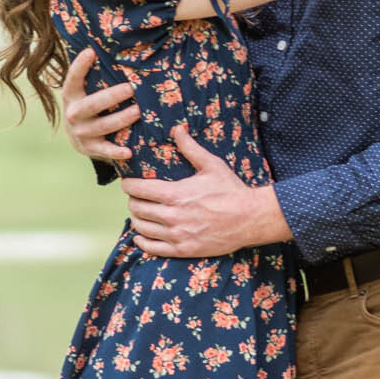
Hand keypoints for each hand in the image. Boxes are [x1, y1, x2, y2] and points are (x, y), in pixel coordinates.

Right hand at [61, 46, 140, 162]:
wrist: (76, 136)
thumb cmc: (87, 103)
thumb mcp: (84, 89)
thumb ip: (92, 72)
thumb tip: (108, 44)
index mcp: (71, 94)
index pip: (73, 78)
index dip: (80, 65)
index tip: (91, 51)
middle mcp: (73, 113)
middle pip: (92, 105)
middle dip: (112, 96)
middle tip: (131, 88)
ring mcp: (80, 132)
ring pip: (103, 126)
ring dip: (122, 119)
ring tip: (139, 112)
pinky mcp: (89, 148)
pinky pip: (105, 150)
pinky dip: (116, 152)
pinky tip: (130, 151)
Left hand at [121, 125, 290, 255]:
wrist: (250, 218)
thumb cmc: (231, 190)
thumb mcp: (211, 165)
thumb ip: (190, 148)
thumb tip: (177, 129)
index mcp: (174, 194)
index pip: (137, 189)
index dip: (129, 185)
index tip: (129, 183)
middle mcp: (171, 216)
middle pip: (136, 208)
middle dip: (133, 201)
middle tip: (137, 198)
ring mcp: (176, 234)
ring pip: (141, 228)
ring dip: (136, 219)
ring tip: (140, 214)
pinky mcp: (183, 249)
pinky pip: (152, 248)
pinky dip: (142, 241)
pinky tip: (141, 236)